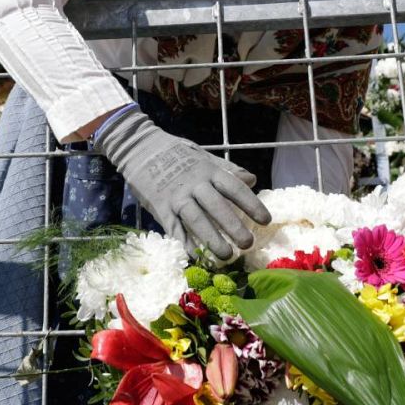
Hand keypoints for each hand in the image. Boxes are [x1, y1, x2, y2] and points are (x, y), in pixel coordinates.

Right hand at [92, 106, 270, 257]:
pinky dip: (186, 244)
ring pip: (196, 220)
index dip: (250, 203)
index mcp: (208, 170)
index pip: (233, 187)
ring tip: (226, 256)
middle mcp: (194, 184)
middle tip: (248, 244)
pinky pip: (175, 229)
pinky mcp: (160, 207)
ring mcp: (176, 197)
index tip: (265, 220)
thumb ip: (228, 170)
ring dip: (211, 240)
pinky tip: (197, 257)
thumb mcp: (204, 156)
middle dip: (233, 226)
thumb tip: (253, 180)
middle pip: (216, 207)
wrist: (139, 147)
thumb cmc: (176, 153)